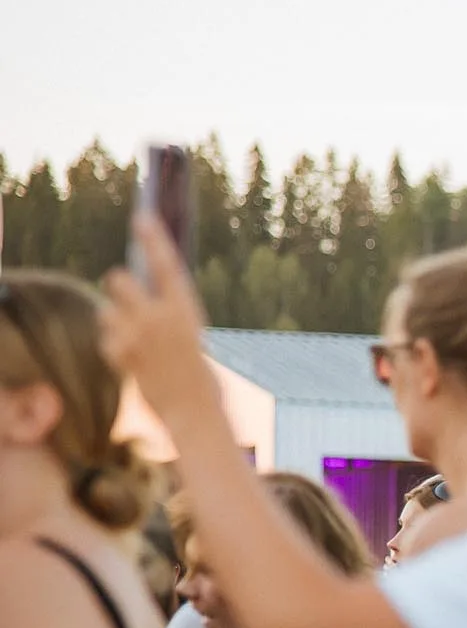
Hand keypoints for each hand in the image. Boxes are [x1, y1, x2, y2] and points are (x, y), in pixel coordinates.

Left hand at [100, 218, 225, 431]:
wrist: (194, 411)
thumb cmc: (198, 374)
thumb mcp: (189, 334)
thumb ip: (164, 311)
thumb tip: (130, 286)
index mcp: (185, 309)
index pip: (165, 264)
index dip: (153, 238)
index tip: (142, 217)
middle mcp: (160, 316)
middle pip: (118, 279)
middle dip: (120, 289)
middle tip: (131, 304)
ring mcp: (138, 335)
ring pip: (106, 311)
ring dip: (116, 323)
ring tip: (137, 342)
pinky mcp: (120, 354)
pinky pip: (106, 340)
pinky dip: (116, 350)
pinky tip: (135, 364)